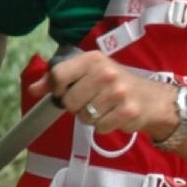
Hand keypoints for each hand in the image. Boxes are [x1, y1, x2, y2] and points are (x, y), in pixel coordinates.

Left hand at [37, 52, 176, 140]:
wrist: (152, 99)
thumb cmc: (116, 84)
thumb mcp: (88, 72)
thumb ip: (58, 78)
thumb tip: (33, 89)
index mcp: (93, 59)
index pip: (58, 75)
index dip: (57, 88)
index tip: (66, 90)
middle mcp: (106, 73)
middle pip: (69, 101)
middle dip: (77, 106)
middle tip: (91, 100)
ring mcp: (118, 93)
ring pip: (84, 117)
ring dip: (91, 117)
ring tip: (105, 108)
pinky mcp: (127, 112)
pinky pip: (100, 127)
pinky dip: (104, 126)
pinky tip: (114, 116)